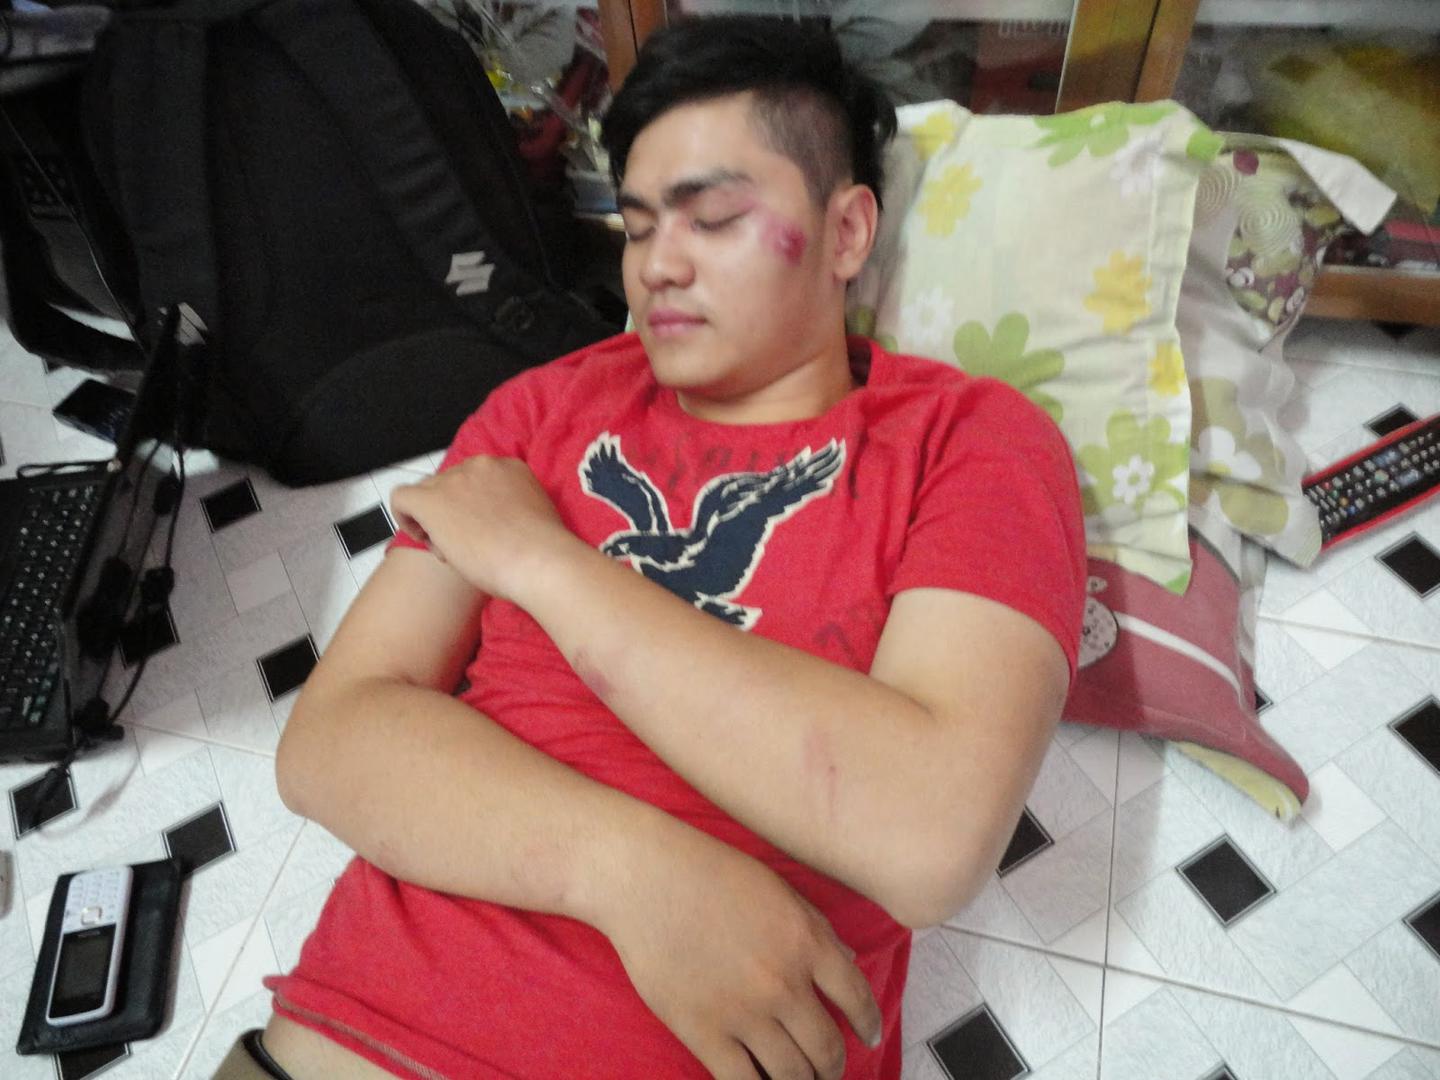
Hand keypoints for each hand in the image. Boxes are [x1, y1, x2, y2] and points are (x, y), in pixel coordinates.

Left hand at [389, 456, 580, 601]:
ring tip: (450, 548)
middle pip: (451, 484)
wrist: (537, 560)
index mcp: (509, 467)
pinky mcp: (431, 500)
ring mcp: (454, 481)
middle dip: (453, 512)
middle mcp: (480, 466)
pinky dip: (406, 517)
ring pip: (428, 493)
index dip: (474, 506)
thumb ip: (516, 510)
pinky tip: (421, 536)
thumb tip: (501, 525)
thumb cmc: (543, 551)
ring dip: (435, 518)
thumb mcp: (537, 516)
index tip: (482, 529)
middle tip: (465, 543)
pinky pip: (402, 498)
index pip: (477, 480)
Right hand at [598, 823, 882, 1079]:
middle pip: (827, 1048)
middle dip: (833, 1067)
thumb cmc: (711, 872)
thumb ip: (816, 927)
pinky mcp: (702, 1032)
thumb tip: (847, 961)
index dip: (869, 1023)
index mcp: (806, 943)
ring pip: (791, 1075)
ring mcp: (743, 1012)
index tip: (868, 1036)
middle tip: (829, 1070)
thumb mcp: (777, 888)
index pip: (857, 998)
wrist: (646, 878)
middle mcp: (783, 983)